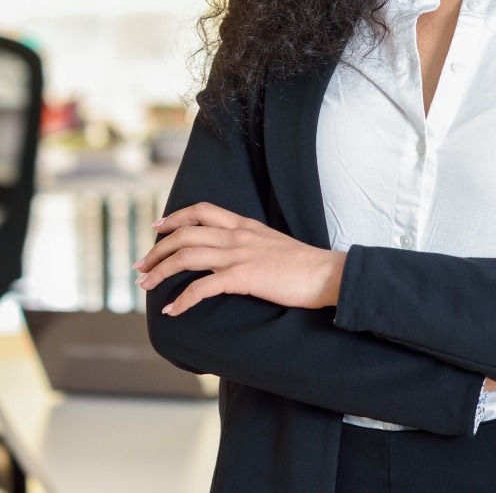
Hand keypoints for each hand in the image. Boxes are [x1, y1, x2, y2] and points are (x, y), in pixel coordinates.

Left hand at [135, 202, 345, 316]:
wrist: (326, 274)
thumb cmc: (304, 265)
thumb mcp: (274, 243)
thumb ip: (251, 244)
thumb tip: (232, 255)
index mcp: (246, 226)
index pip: (202, 211)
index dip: (174, 217)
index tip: (157, 228)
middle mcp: (238, 235)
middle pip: (185, 233)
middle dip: (156, 249)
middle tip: (141, 266)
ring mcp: (240, 255)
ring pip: (186, 256)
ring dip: (160, 271)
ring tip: (145, 286)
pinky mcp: (243, 277)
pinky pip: (202, 287)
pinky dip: (182, 300)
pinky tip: (172, 310)